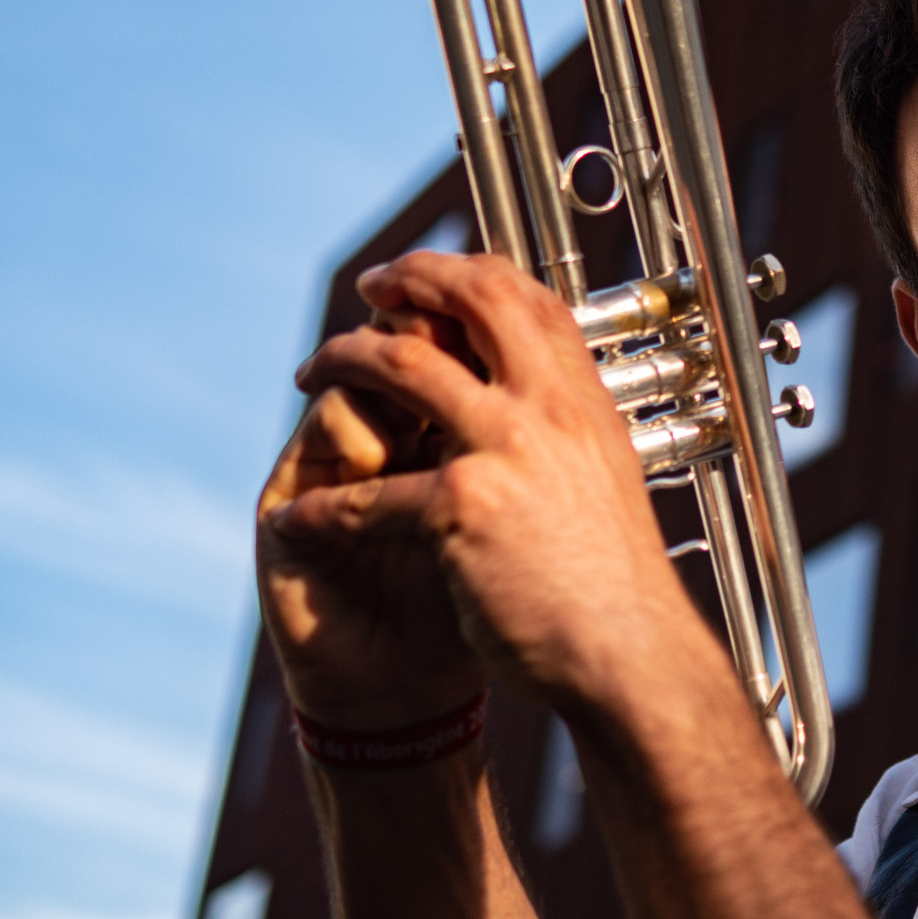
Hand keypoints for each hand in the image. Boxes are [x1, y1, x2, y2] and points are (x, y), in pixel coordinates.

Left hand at [292, 252, 712, 712]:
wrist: (626, 646)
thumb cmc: (614, 575)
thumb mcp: (604, 471)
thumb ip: (566, 425)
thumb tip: (541, 395)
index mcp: (582, 398)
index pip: (528, 297)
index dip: (471, 272)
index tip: (430, 275)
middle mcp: (547, 409)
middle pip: (472, 301)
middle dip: (409, 280)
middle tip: (368, 289)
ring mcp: (504, 450)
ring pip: (403, 369)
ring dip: (342, 361)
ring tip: (308, 375)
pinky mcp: (462, 509)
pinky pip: (367, 493)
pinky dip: (319, 507)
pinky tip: (291, 518)